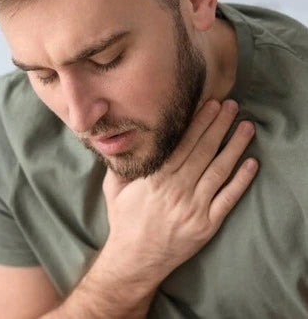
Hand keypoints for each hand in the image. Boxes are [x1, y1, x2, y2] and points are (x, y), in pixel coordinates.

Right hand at [101, 99, 257, 284]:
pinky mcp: (206, 225)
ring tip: (247, 127)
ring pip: (219, 171)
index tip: (210, 105)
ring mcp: (194, 208)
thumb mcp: (113, 189)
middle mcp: (177, 190)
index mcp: (156, 179)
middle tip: (232, 107)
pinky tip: (251, 164)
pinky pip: (228, 199)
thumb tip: (125, 140)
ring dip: (235, 147)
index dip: (199, 123)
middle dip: (219, 126)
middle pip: (204, 151)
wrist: (135, 259)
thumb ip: (121, 164)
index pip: (182, 144)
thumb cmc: (124, 221)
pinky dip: (242, 181)